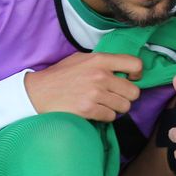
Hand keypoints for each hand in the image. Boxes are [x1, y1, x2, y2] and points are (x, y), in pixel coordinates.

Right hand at [23, 52, 142, 121]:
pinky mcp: (89, 110)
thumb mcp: (81, 59)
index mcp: (100, 60)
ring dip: (116, 108)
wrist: (38, 93)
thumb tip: (124, 70)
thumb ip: (103, 62)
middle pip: (134, 92)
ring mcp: (95, 94)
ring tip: (103, 104)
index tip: (131, 79)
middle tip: (114, 96)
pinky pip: (111, 117)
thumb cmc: (60, 76)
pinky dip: (105, 116)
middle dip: (126, 96)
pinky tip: (95, 111)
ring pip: (124, 106)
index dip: (137, 74)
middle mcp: (100, 76)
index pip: (135, 64)